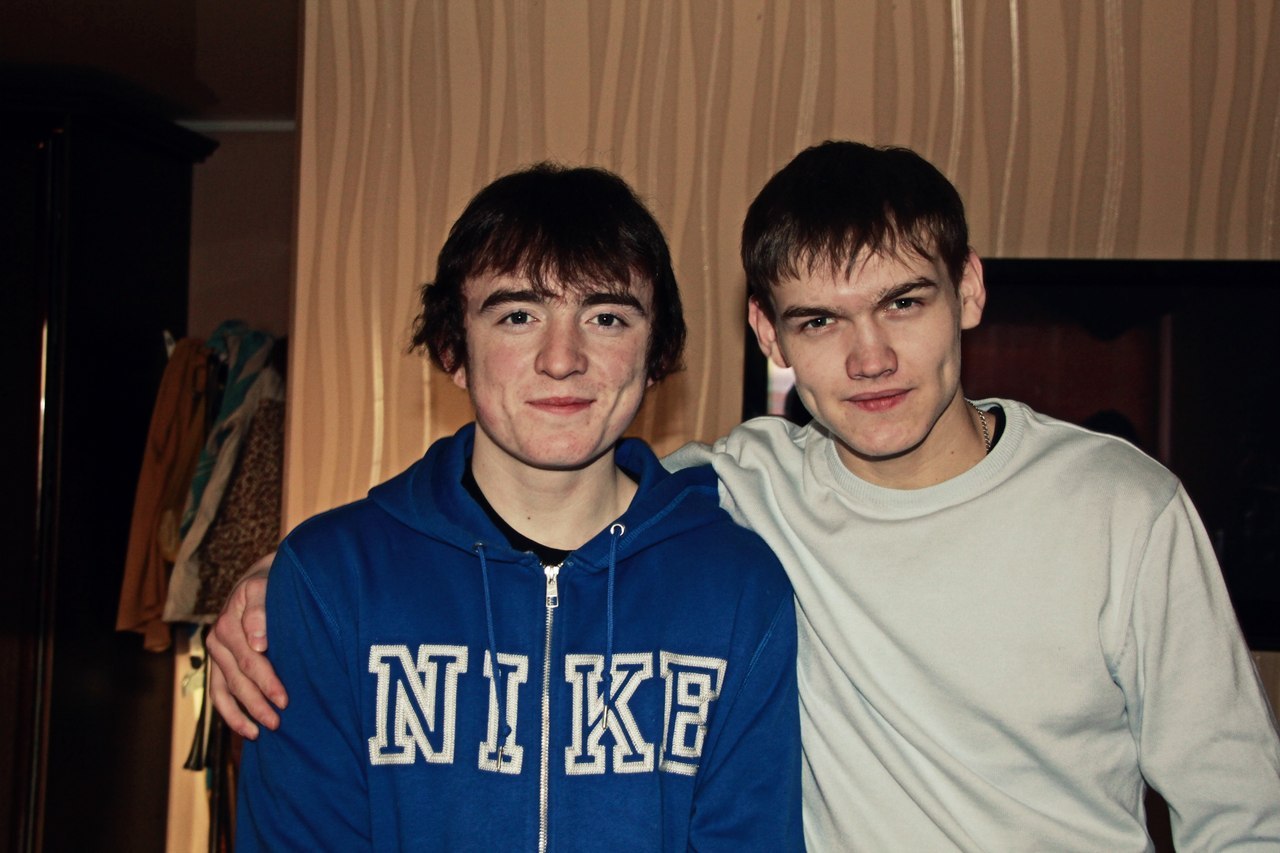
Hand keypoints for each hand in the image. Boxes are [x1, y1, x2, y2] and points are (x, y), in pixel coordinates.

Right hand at [207, 554, 286, 738]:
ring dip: (242, 714)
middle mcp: (217, 640)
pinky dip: (229, 713)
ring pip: (224, 691)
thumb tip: (258, 642)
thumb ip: (261, 612)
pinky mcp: (218, 664)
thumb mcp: (266, 589)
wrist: (260, 579)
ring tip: (261, 733)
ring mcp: (216, 654)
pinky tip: (246, 728)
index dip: (267, 682)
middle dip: (258, 703)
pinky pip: (217, 693)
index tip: (285, 700)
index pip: (250, 660)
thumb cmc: (270, 585)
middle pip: (238, 679)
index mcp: (229, 624)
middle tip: (278, 722)